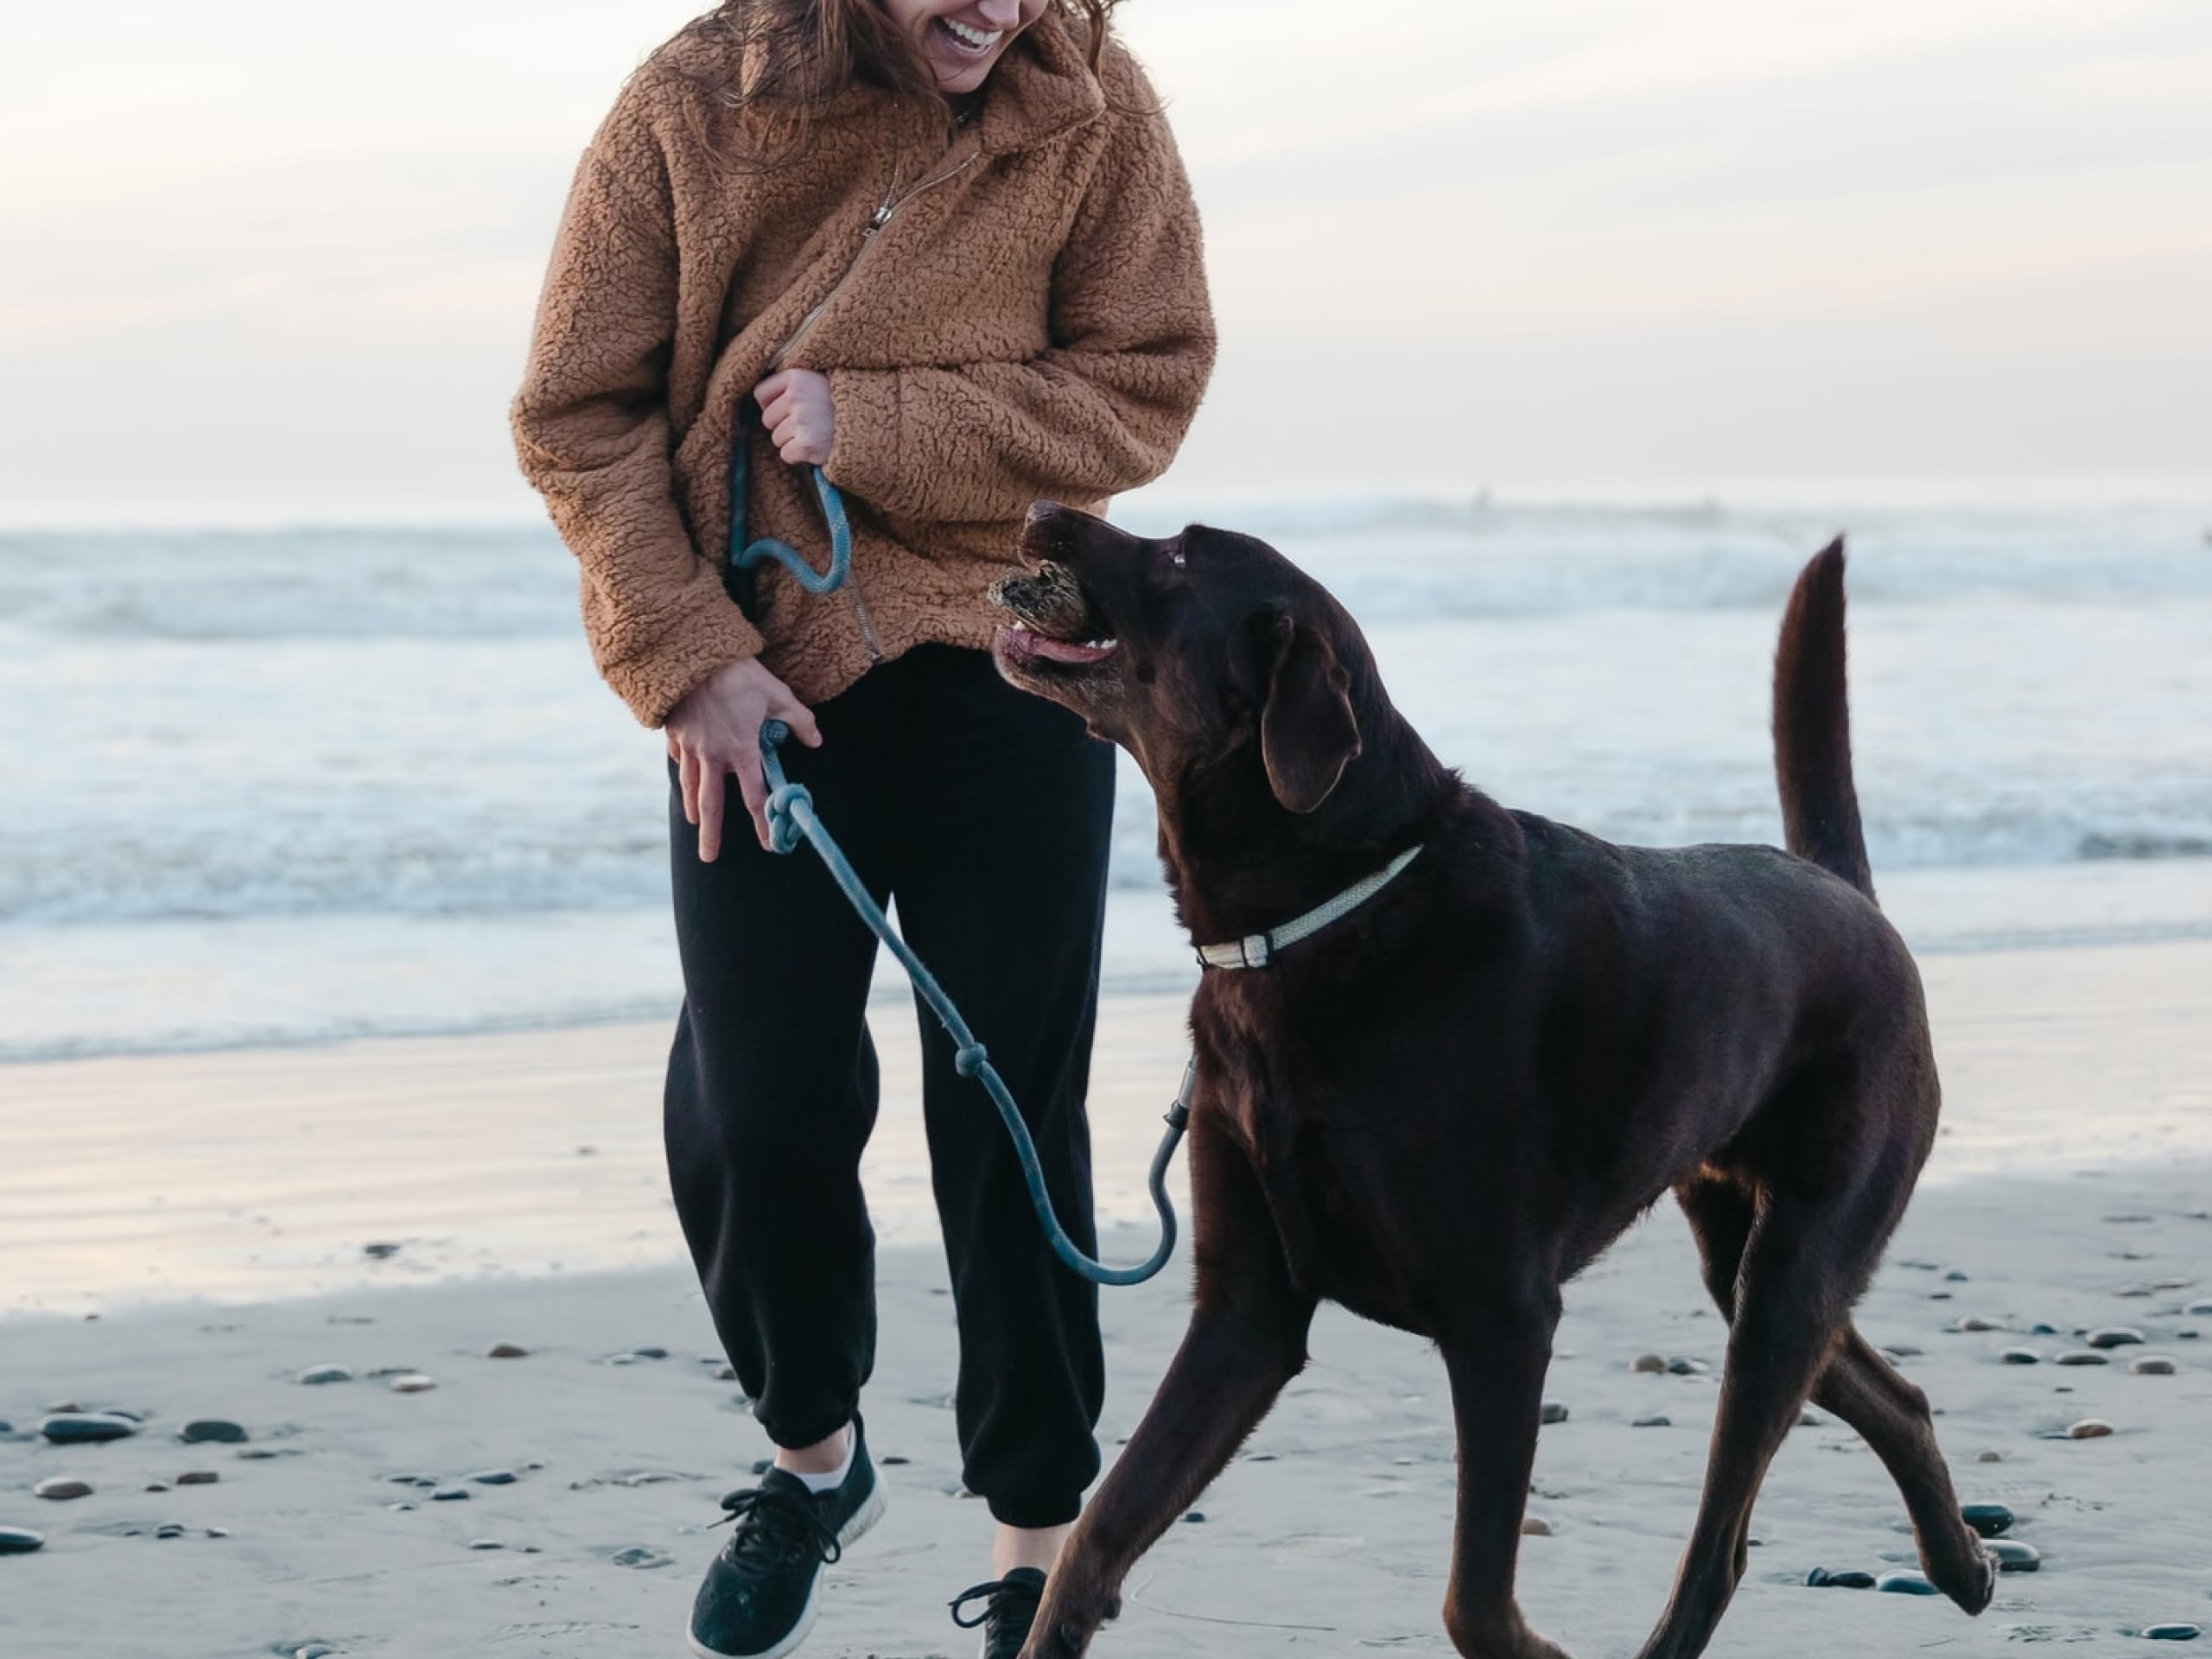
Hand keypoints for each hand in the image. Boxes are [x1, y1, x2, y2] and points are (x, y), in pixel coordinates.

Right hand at [665, 658, 822, 858]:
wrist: (693, 653)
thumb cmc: (740, 674)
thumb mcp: (777, 694)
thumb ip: (799, 721)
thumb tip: (816, 741)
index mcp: (742, 750)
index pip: (755, 796)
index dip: (763, 823)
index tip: (768, 844)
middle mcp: (714, 756)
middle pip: (712, 804)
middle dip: (711, 835)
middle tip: (708, 859)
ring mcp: (691, 746)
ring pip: (691, 786)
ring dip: (693, 809)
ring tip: (696, 824)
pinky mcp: (675, 733)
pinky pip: (679, 759)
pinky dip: (684, 772)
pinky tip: (686, 779)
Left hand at [753, 369, 835, 466]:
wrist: (872, 425)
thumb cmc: (843, 405)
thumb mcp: (819, 382)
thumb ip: (793, 385)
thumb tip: (762, 402)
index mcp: (796, 376)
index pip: (761, 394)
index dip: (773, 405)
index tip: (791, 409)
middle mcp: (796, 396)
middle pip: (767, 420)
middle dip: (784, 426)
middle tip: (810, 424)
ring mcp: (801, 420)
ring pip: (777, 439)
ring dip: (793, 442)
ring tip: (817, 434)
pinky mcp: (806, 443)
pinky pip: (786, 455)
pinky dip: (800, 456)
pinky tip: (817, 447)